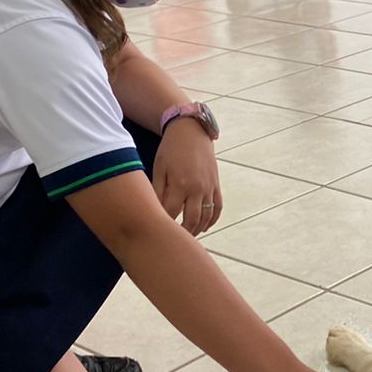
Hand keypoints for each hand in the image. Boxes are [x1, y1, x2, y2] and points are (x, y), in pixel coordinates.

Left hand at [152, 118, 221, 235]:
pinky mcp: (216, 185)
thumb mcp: (159, 168)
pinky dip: (212, 220)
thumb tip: (154, 211)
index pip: (171, 214)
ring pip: (206, 218)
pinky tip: (204, 226)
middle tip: (173, 241)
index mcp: (180, 184)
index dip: (163, 225)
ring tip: (187, 237)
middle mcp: (197, 188)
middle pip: (191, 221)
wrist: (192, 131)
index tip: (156, 233)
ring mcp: (209, 187)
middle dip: (182, 234)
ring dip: (197, 230)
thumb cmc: (171, 149)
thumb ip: (157, 191)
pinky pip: (217, 208)